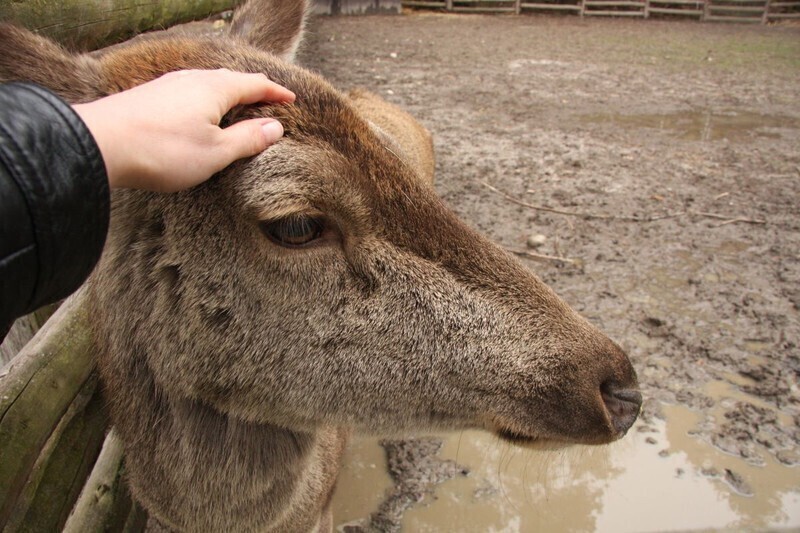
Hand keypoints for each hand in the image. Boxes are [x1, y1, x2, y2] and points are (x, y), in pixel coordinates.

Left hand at [73, 69, 294, 191]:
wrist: (99, 145)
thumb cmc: (163, 150)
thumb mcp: (215, 152)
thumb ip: (247, 139)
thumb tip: (274, 127)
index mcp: (215, 88)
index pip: (255, 83)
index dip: (276, 93)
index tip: (292, 100)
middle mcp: (192, 79)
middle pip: (231, 79)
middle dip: (253, 90)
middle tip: (269, 102)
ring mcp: (168, 85)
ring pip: (208, 84)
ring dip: (228, 95)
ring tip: (238, 108)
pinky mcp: (149, 97)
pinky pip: (188, 92)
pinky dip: (205, 101)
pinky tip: (200, 114)